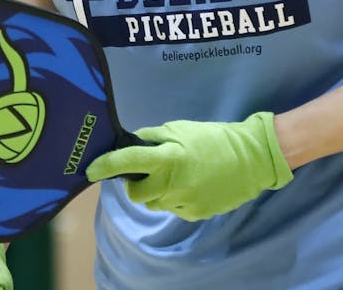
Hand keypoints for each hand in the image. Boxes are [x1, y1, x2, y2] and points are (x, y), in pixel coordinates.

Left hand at [85, 111, 292, 221]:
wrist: (252, 159)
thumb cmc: (214, 139)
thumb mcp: (180, 129)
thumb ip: (153, 138)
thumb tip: (130, 144)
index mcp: (167, 157)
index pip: (126, 162)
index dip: (104, 166)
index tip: (90, 170)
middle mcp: (172, 183)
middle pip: (136, 194)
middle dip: (135, 184)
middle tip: (147, 173)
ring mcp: (184, 202)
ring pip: (154, 203)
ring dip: (156, 193)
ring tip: (175, 177)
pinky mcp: (196, 214)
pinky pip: (174, 209)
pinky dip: (175, 199)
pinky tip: (190, 186)